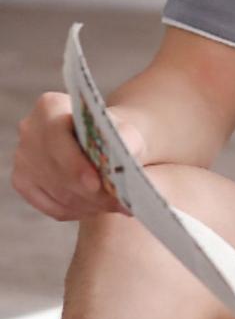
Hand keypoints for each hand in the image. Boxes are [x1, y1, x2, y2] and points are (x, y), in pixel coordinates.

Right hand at [11, 93, 146, 223]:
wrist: (98, 143)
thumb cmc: (111, 134)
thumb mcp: (124, 129)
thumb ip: (126, 136)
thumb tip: (126, 150)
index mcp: (50, 107)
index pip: (56, 136)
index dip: (74, 163)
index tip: (96, 184)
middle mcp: (30, 130)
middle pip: (57, 170)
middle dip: (90, 192)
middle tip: (119, 203)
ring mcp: (23, 158)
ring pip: (58, 192)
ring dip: (89, 204)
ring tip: (116, 205)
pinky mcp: (23, 182)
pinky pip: (53, 207)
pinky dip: (78, 211)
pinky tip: (98, 208)